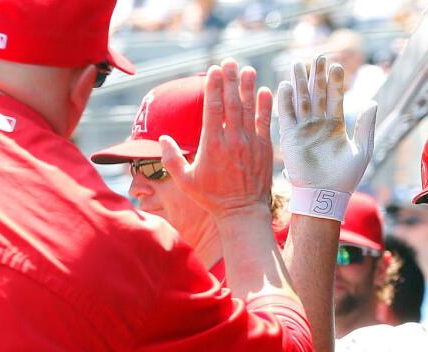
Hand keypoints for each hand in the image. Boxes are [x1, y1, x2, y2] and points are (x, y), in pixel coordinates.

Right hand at [160, 59, 273, 219]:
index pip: (212, 108)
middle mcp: (232, 140)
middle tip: (229, 61)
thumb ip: (170, 159)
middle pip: (231, 103)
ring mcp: (250, 144)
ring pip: (249, 109)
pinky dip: (264, 107)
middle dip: (230, 80)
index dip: (214, 87)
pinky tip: (264, 91)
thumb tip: (162, 138)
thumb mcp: (185, 181)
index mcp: (211, 145)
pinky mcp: (265, 150)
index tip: (214, 70)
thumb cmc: (211, 198)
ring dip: (248, 88)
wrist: (242, 213)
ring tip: (247, 70)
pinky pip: (265, 123)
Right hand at [277, 55, 377, 194]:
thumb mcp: (362, 151)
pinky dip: (285, 100)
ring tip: (298, 64)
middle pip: (317, 94)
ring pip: (301, 100)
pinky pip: (286, 115)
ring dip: (299, 83)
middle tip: (318, 57)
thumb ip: (366, 126)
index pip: (335, 98)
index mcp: (335, 126)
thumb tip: (373, 102)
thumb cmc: (346, 178)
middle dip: (316, 76)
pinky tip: (285, 84)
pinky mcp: (290, 137)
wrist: (325, 195)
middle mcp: (318, 124)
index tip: (336, 65)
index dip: (335, 82)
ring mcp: (303, 129)